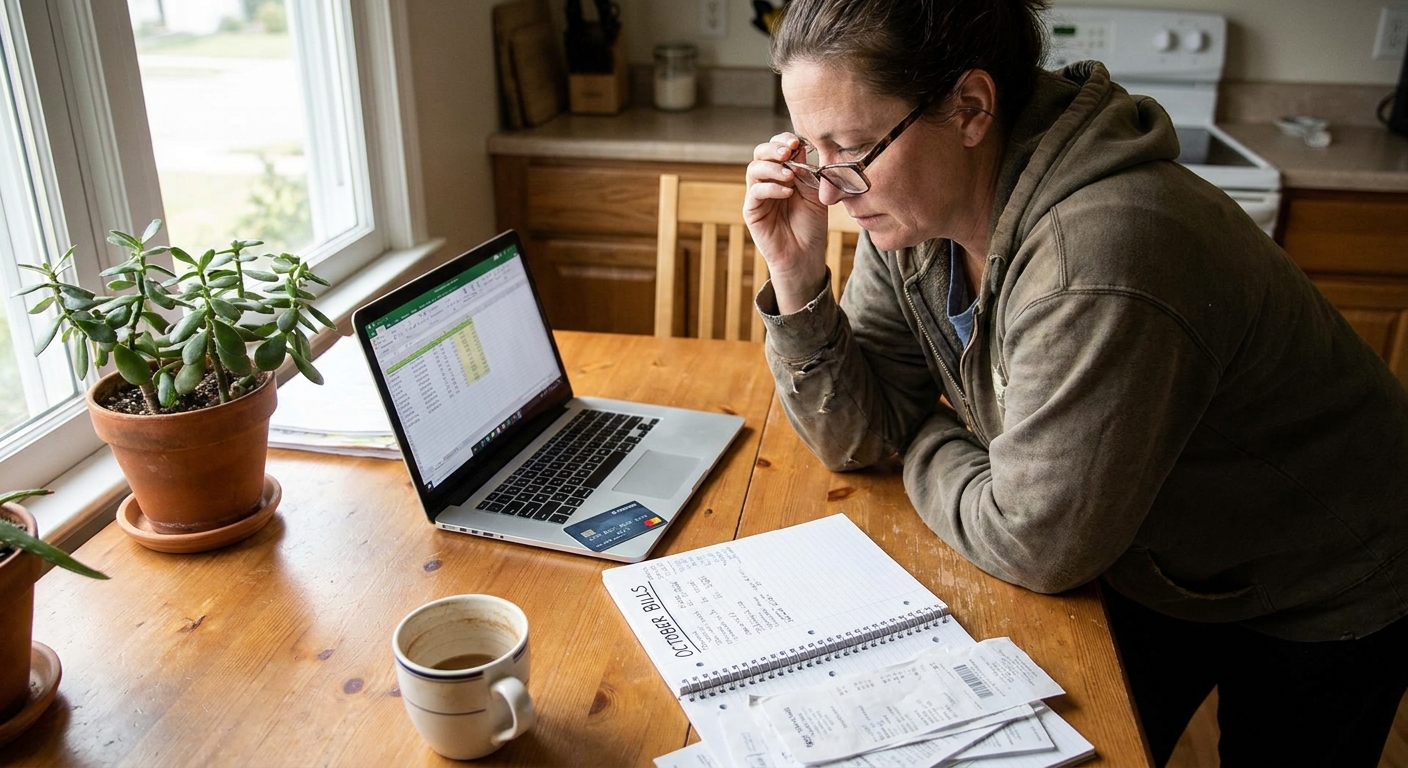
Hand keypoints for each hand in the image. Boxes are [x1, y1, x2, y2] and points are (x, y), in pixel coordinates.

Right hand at [744, 133, 829, 313]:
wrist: (805, 255)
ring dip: (772, 168)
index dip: (784, 140)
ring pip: (754, 169)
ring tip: (790, 176)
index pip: (777, 147)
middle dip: (773, 148)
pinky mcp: (751, 211)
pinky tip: (787, 192)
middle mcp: (768, 181)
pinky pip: (755, 192)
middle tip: (788, 151)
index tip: (798, 141)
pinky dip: (771, 188)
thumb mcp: (815, 193)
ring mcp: (758, 195)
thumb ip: (807, 171)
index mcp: (783, 172)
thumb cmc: (811, 225)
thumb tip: (799, 146)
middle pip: (760, 153)